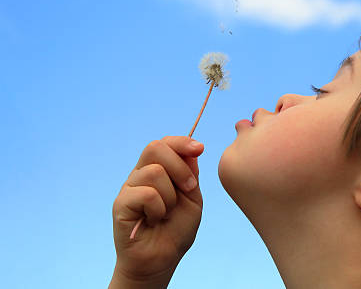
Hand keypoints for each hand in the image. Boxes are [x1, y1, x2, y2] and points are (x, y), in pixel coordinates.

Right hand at [111, 136, 203, 281]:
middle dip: (179, 166)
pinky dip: (158, 208)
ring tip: (167, 212)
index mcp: (158, 170)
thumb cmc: (177, 230)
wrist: (162, 259)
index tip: (199, 148)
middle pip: (155, 147)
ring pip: (154, 172)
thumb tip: (191, 149)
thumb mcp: (192, 199)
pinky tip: (155, 220)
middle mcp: (141, 175)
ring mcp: (129, 188)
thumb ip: (190, 174)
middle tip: (188, 188)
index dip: (181, 142)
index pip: (165, 143)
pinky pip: (146, 194)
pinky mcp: (120, 204)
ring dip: (170, 195)